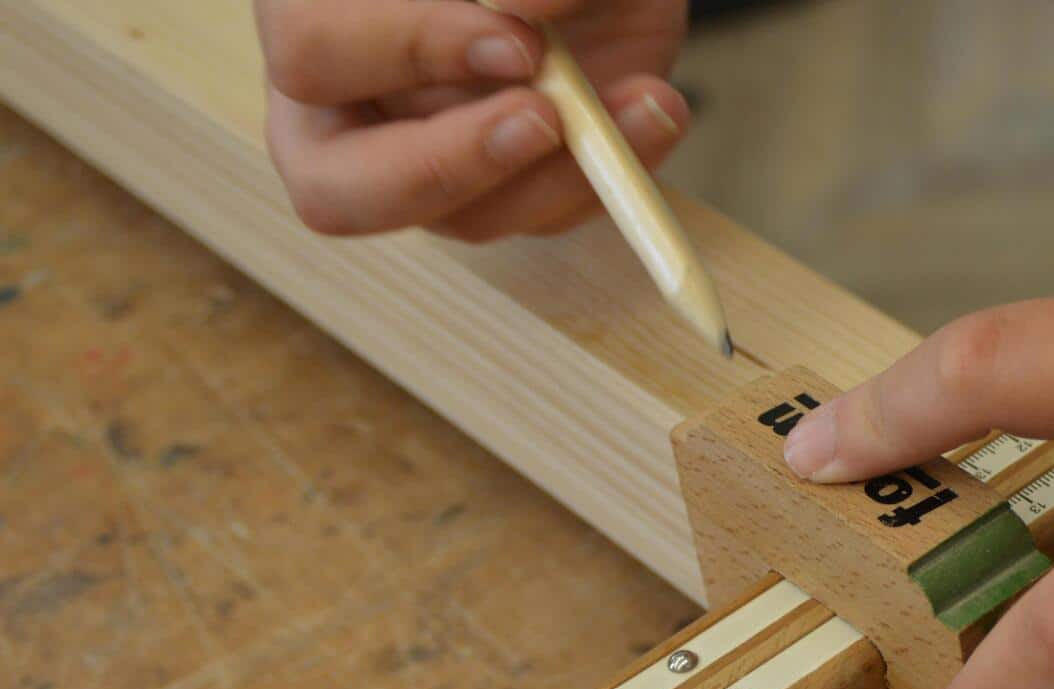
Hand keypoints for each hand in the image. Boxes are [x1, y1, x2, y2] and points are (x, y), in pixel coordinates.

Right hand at [255, 0, 689, 240]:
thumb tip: (523, 10)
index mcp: (314, 12)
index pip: (314, 50)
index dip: (411, 50)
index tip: (518, 43)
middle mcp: (344, 106)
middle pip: (336, 190)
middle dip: (449, 165)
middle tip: (544, 119)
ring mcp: (419, 164)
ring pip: (461, 219)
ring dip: (561, 176)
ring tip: (644, 103)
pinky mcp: (501, 191)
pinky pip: (542, 216)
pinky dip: (610, 177)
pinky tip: (655, 114)